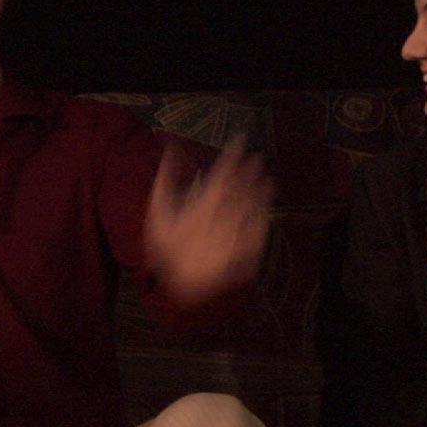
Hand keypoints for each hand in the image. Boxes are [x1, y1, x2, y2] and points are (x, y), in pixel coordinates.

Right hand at [143, 136, 271, 307]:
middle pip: (240, 191)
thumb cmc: (167, 247)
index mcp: (199, 210)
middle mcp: (220, 222)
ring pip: (252, 210)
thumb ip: (165, 179)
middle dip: (249, 173)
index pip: (221, 176)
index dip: (232, 156)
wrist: (181, 286)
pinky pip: (258, 232)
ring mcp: (235, 238)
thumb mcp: (158, 213)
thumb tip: (170, 150)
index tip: (240, 141)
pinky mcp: (245, 253)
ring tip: (268, 179)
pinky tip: (268, 207)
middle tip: (258, 158)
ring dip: (261, 193)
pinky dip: (264, 217)